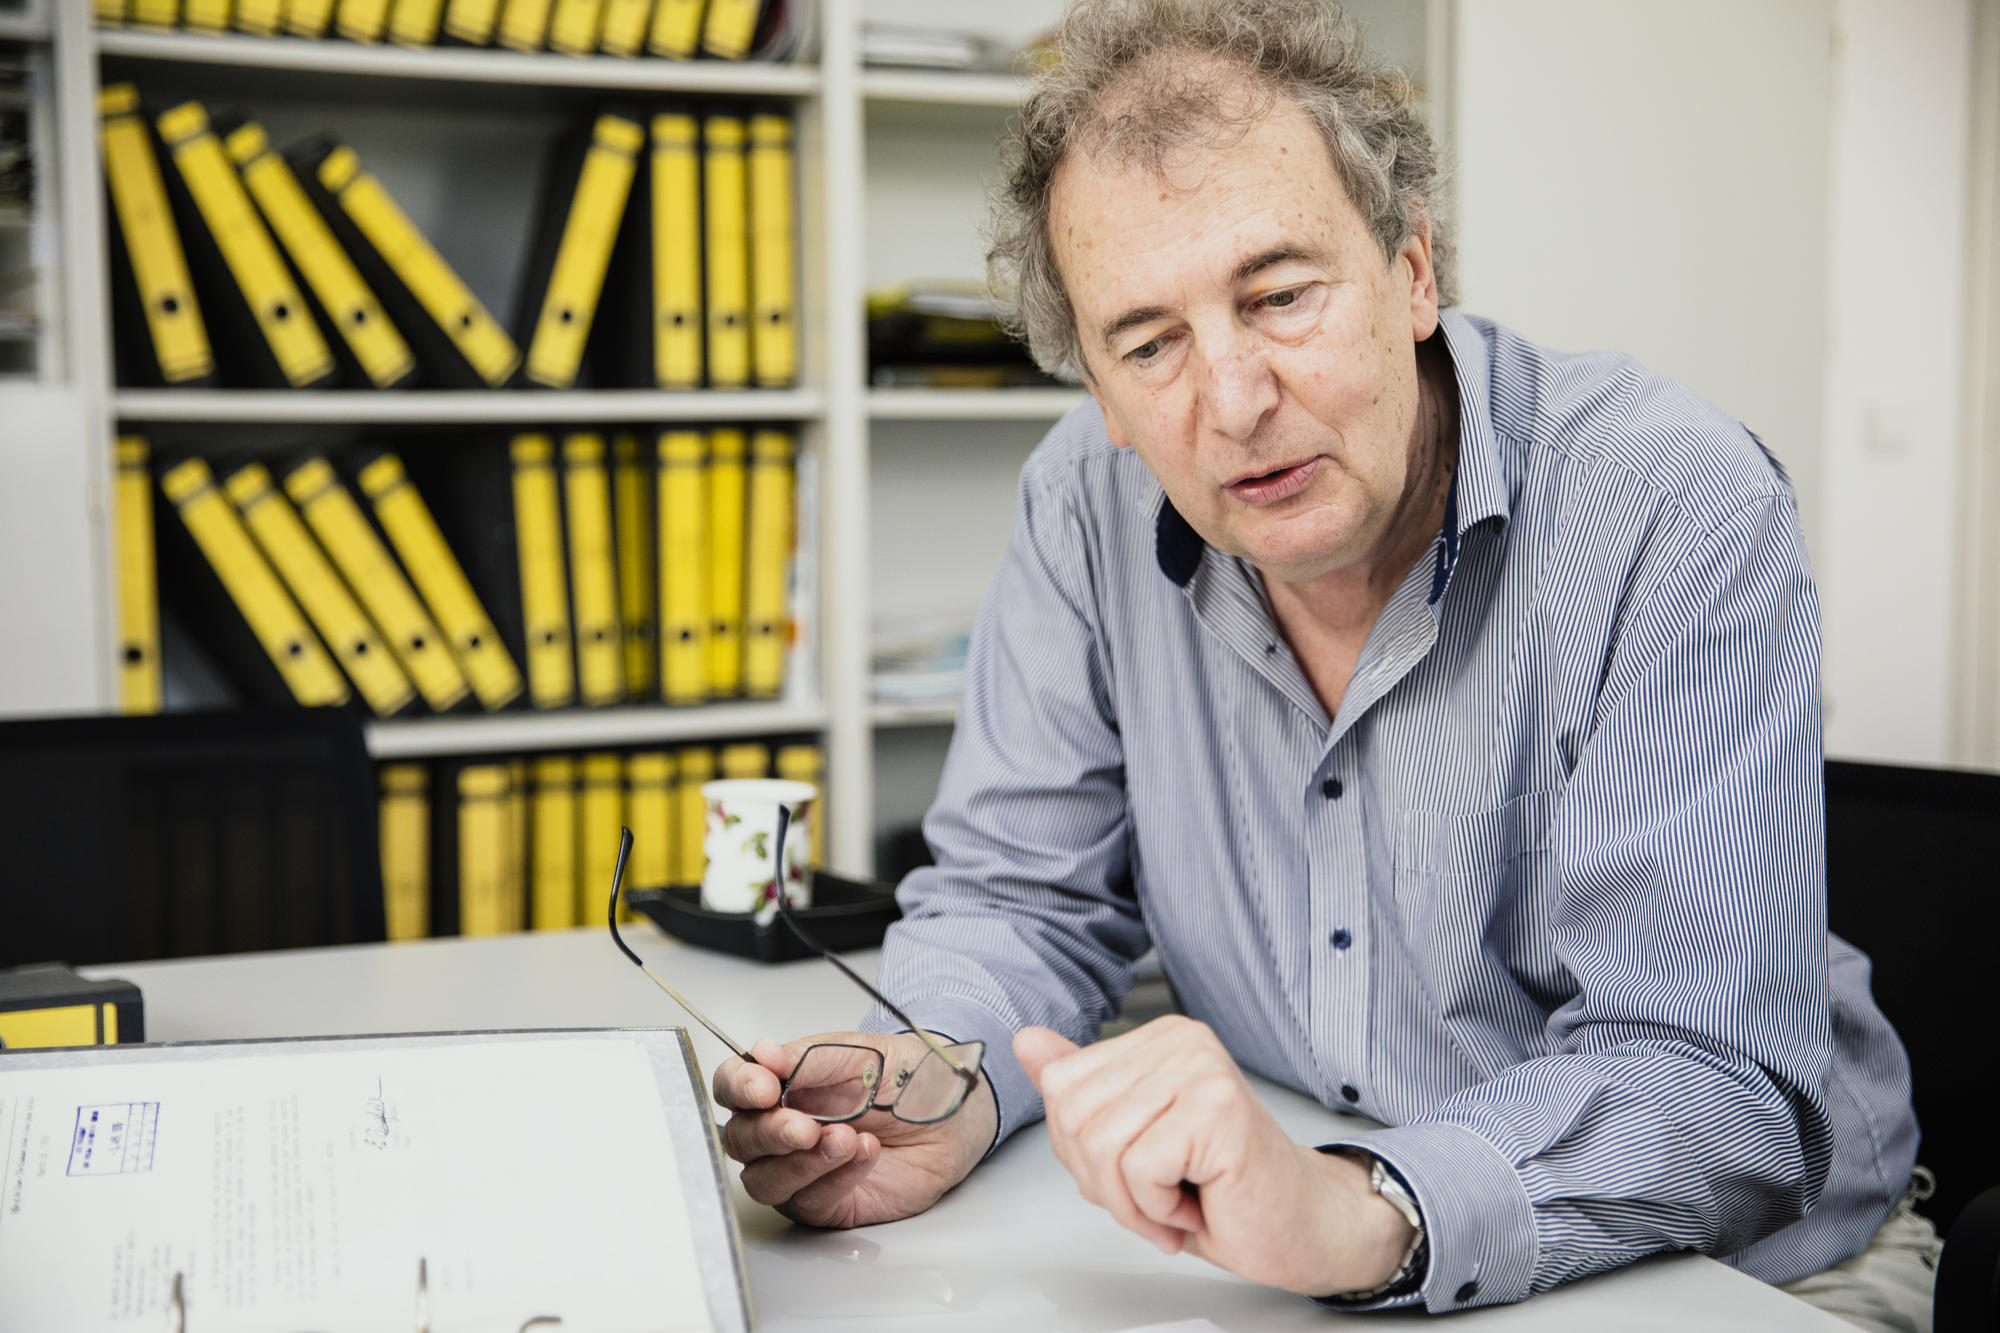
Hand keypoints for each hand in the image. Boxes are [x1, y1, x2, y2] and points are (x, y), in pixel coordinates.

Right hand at [713, 1032, 996, 1228]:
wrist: (955, 1109)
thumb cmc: (907, 1076)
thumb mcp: (857, 1053)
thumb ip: (804, 1059)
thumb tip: (761, 1053)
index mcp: (781, 1085)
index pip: (732, 1087)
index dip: (738, 1088)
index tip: (763, 1087)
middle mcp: (783, 1129)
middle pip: (741, 1141)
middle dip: (770, 1134)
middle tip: (805, 1126)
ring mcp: (802, 1170)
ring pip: (765, 1181)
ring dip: (801, 1163)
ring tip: (844, 1138)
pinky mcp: (829, 1203)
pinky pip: (811, 1202)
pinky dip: (836, 1177)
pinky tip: (865, 1152)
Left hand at [1016, 1017, 1414, 1296]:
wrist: (1299, 1225)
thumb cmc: (1222, 1188)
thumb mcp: (1132, 1139)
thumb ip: (1081, 1089)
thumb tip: (1027, 1040)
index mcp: (1157, 1038)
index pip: (1060, 1088)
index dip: (1082, 1152)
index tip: (1135, 1172)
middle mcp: (1181, 1040)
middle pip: (1074, 1118)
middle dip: (1104, 1182)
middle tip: (1159, 1195)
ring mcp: (1201, 1068)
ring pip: (1102, 1146)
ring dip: (1134, 1202)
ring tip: (1179, 1200)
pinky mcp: (1217, 1108)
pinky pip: (1139, 1169)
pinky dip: (1160, 1206)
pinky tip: (1199, 1200)